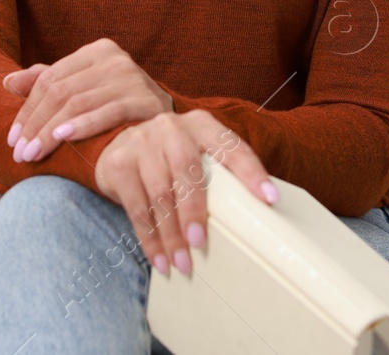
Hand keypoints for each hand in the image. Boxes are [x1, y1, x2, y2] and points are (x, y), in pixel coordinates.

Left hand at [2, 37, 171, 162]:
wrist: (167, 127)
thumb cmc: (117, 107)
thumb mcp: (81, 90)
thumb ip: (46, 83)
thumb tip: (7, 83)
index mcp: (96, 51)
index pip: (49, 78)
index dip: (26, 109)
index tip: (12, 139)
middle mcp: (115, 59)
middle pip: (61, 91)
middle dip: (35, 125)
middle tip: (20, 153)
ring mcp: (133, 77)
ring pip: (78, 103)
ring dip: (50, 132)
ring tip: (33, 155)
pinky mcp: (147, 100)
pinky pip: (108, 113)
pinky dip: (83, 126)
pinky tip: (63, 139)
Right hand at [94, 110, 279, 278]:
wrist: (121, 146)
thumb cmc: (171, 160)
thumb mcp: (197, 156)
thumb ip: (220, 176)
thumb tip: (255, 217)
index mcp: (202, 125)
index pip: (232, 147)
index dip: (252, 172)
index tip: (269, 199)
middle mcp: (171, 128)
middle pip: (186, 168)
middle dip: (194, 209)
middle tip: (199, 242)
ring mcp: (142, 142)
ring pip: (160, 193)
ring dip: (171, 234)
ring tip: (182, 263)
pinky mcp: (119, 163)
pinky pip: (136, 207)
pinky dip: (149, 238)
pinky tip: (159, 259)